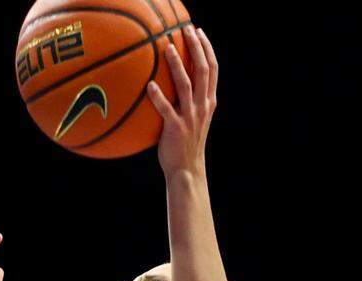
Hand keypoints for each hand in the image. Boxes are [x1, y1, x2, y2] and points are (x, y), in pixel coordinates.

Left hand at [147, 27, 217, 176]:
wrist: (186, 169)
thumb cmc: (185, 143)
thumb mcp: (194, 118)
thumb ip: (189, 100)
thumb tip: (173, 82)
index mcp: (208, 101)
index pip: (212, 69)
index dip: (207, 49)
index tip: (198, 32)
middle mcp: (203, 105)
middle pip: (203, 70)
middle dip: (196, 47)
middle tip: (186, 30)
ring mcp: (190, 116)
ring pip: (186, 85)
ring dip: (177, 65)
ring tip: (168, 48)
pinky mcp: (176, 128)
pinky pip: (166, 109)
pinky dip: (158, 97)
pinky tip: (149, 85)